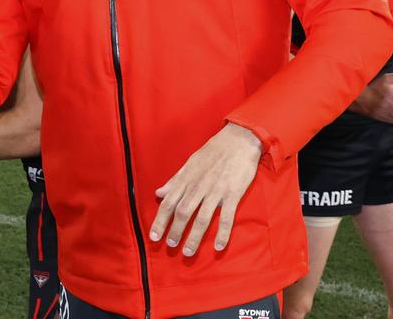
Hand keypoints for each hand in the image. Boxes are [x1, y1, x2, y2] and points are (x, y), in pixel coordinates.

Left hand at [149, 123, 261, 256]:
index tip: (154, 236)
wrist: (239, 140)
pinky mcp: (233, 194)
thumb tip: (158, 193)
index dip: (160, 220)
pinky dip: (222, 233)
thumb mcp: (190, 163)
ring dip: (194, 237)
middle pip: (183, 212)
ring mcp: (216, 191)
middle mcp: (198, 186)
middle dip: (175, 230)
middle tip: (170, 245)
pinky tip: (218, 247)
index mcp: (186, 179)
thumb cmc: (213, 151)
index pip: (169, 202)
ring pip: (202, 218)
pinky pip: (227, 217)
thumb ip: (174, 180)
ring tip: (188, 252)